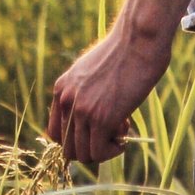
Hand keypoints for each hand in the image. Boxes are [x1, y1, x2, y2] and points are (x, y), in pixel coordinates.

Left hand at [48, 20, 173, 165]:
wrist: (139, 39)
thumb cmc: (124, 52)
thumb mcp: (92, 71)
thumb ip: (84, 93)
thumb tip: (91, 120)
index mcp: (61, 88)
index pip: (55, 133)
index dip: (76, 139)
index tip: (95, 134)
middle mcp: (66, 102)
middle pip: (68, 149)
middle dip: (91, 147)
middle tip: (111, 133)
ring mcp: (83, 111)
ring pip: (84, 154)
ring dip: (104, 149)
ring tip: (121, 129)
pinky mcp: (102, 118)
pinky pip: (100, 152)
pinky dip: (113, 150)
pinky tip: (126, 134)